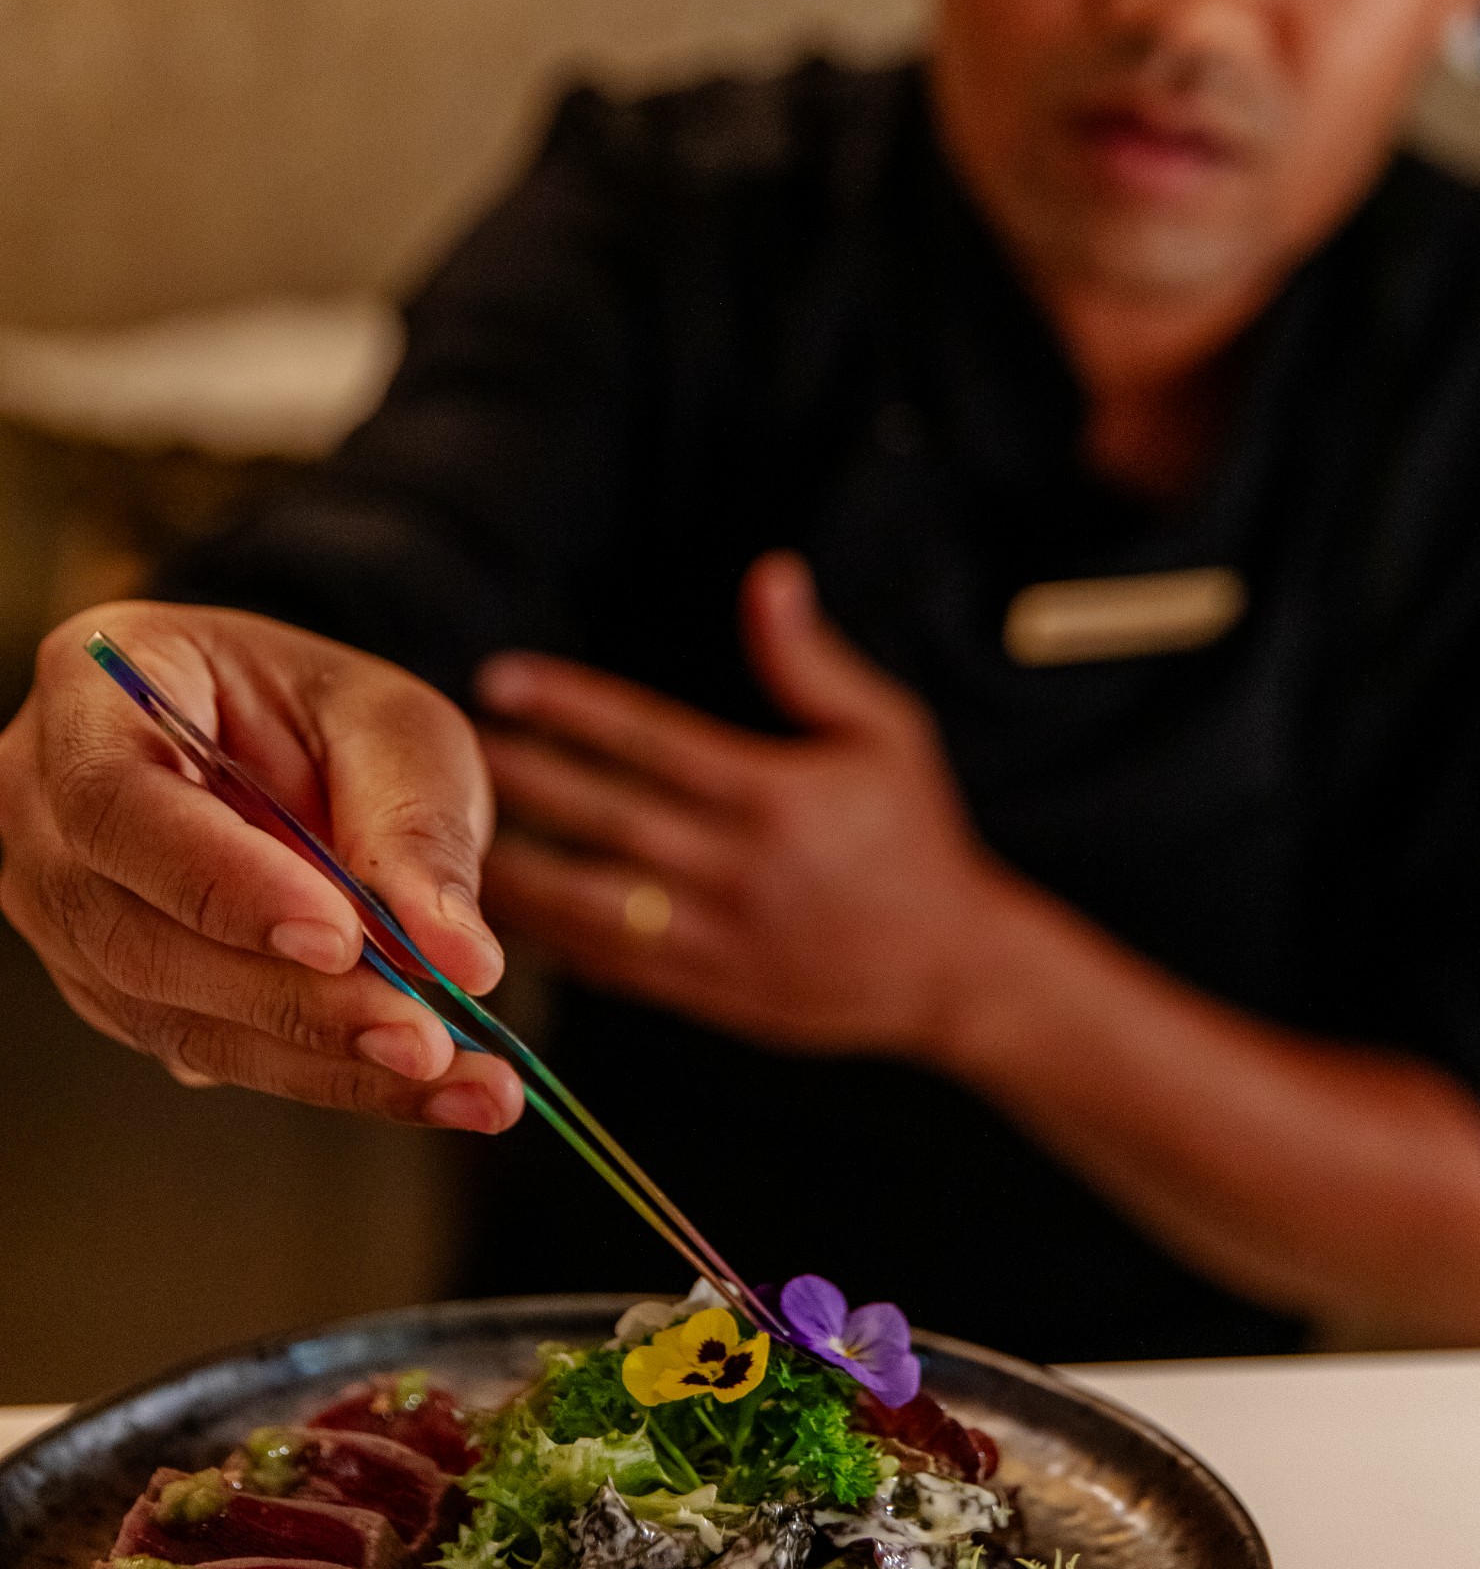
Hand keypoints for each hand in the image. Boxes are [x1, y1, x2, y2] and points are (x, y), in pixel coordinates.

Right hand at [0, 603, 522, 1130]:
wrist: (299, 751)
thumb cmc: (328, 712)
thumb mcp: (393, 728)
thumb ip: (416, 829)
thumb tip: (460, 958)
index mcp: (95, 690)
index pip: (118, 801)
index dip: (222, 881)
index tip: (340, 938)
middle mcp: (44, 807)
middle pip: (135, 935)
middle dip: (292, 1000)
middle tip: (423, 1036)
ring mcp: (65, 909)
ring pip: (170, 1016)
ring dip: (320, 1062)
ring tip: (455, 1076)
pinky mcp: (113, 990)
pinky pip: (207, 1050)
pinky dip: (324, 1074)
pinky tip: (425, 1084)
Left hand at [475, 553, 999, 1056]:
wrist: (953, 970)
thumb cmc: (916, 834)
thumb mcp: (886, 733)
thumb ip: (812, 662)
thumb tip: (769, 574)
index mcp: (779, 797)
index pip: (653, 741)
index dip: (571, 708)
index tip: (500, 680)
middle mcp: (742, 870)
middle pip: (604, 819)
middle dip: (517, 781)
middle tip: (442, 748)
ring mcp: (720, 940)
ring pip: (590, 905)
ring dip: (510, 871)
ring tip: (437, 839)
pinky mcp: (706, 994)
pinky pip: (608, 968)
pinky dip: (545, 942)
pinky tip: (489, 913)